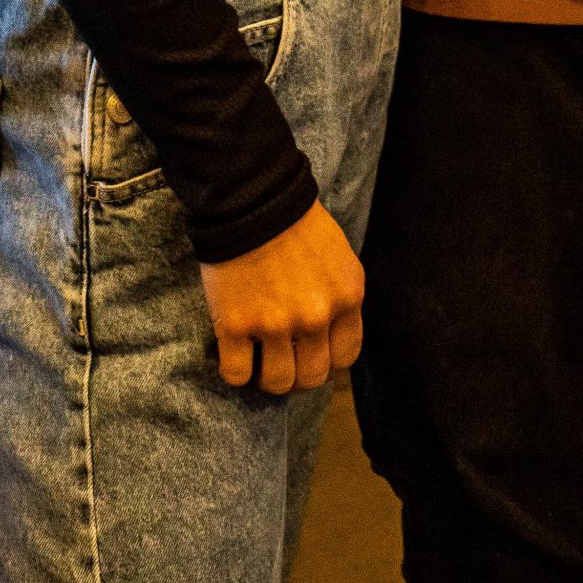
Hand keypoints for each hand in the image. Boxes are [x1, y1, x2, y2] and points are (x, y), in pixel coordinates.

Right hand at [198, 199, 365, 394]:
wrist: (253, 199)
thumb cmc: (296, 222)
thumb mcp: (338, 257)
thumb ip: (338, 297)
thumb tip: (329, 334)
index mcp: (348, 297)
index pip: (346, 357)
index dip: (328, 363)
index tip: (312, 357)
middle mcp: (317, 316)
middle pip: (312, 378)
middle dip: (298, 377)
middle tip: (283, 363)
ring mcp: (276, 324)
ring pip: (277, 383)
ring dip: (266, 378)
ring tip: (258, 361)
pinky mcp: (236, 326)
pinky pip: (236, 374)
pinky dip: (235, 372)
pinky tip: (235, 354)